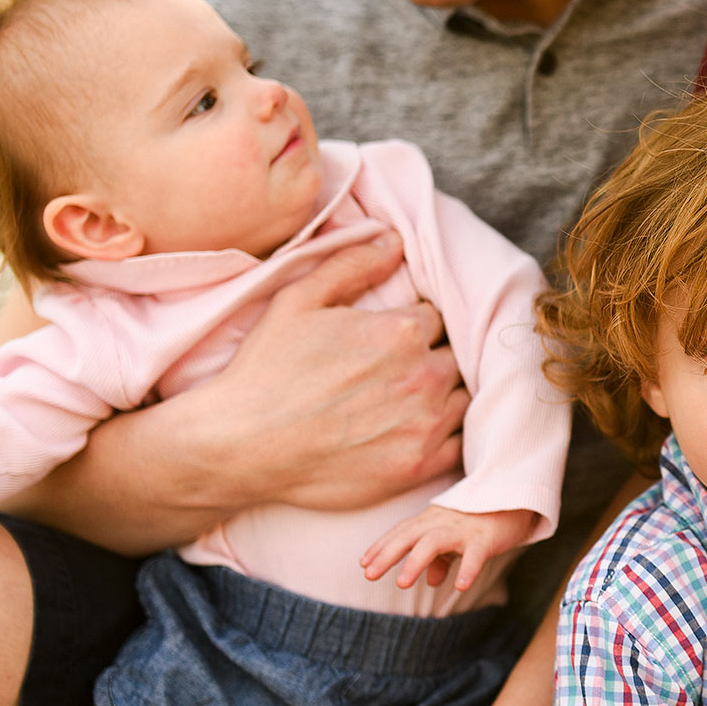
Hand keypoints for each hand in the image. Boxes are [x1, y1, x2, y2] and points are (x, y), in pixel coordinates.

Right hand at [192, 231, 469, 511]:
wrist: (242, 445)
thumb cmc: (266, 370)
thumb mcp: (298, 301)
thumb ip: (352, 265)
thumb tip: (395, 239)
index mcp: (402, 331)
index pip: (435, 317)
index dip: (413, 325)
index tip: (391, 338)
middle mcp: (424, 376)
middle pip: (455, 355)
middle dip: (432, 356)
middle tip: (397, 369)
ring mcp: (426, 424)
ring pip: (464, 396)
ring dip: (444, 393)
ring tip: (408, 399)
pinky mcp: (421, 465)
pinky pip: (463, 443)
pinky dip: (449, 434)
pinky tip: (418, 430)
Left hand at [362, 506, 535, 594]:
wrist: (516, 500)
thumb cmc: (480, 521)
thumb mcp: (456, 540)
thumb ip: (441, 559)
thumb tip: (431, 582)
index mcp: (432, 520)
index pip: (402, 532)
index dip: (381, 546)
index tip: (363, 563)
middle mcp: (442, 522)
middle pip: (409, 536)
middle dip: (387, 554)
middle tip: (368, 575)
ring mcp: (463, 530)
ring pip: (434, 542)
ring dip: (415, 562)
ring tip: (401, 583)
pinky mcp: (485, 539)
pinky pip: (475, 555)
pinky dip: (467, 570)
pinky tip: (460, 587)